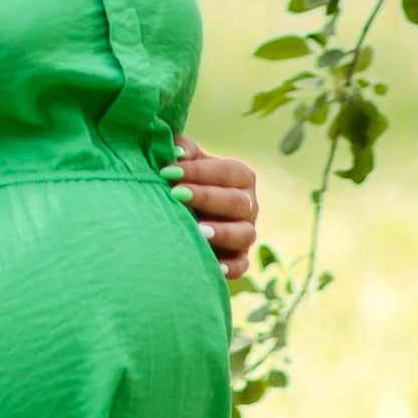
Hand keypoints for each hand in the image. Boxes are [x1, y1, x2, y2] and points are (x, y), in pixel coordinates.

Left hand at [174, 135, 259, 279]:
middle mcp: (249, 205)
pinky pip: (241, 265)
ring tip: (198, 231)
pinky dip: (231, 267)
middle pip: (237, 201)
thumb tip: (176, 152)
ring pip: (245, 234)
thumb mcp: (185, 162)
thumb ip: (182, 151)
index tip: (167, 171)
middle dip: (206, 197)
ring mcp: (246, 233)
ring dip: (223, 232)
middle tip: (176, 195)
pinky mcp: (239, 259)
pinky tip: (215, 265)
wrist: (183, 214)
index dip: (198, 170)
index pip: (227, 171)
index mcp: (241, 177)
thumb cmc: (185, 180)